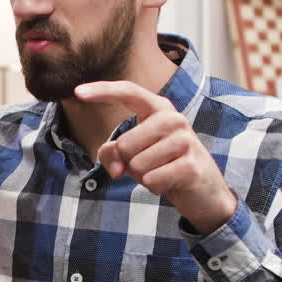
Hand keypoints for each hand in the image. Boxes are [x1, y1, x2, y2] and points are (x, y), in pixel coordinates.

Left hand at [73, 80, 236, 233]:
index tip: (77, 92)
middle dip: (128, 163)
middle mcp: (173, 119)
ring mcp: (185, 140)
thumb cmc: (163, 166)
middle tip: (149, 165)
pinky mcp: (191, 165)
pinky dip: (154, 187)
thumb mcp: (133, 155)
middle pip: (124, 144)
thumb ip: (112, 153)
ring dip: (143, 177)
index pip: (128, 92)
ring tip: (162, 172)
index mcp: (158, 109)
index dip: (102, 91)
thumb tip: (116, 167)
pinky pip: (151, 180)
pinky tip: (170, 183)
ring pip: (136, 165)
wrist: (204, 190)